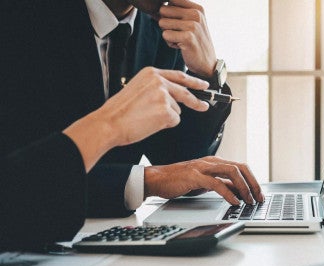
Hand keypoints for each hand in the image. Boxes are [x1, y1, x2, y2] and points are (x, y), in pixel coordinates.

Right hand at [63, 67, 209, 171]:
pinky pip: (174, 120)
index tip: (203, 84)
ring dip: (167, 117)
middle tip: (204, 106)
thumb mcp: (138, 89)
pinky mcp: (166, 111)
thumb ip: (155, 88)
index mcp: (151, 73)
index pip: (178, 76)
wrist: (110, 122)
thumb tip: (173, 98)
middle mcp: (159, 81)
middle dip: (196, 101)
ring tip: (147, 118)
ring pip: (177, 110)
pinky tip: (151, 123)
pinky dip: (165, 125)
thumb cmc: (120, 110)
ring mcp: (164, 95)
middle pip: (185, 92)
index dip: (193, 81)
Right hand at [144, 156, 264, 204]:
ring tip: (248, 201)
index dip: (253, 181)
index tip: (259, 194)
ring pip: (232, 172)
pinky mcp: (195, 176)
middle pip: (241, 168)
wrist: (156, 179)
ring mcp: (203, 167)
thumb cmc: (179, 181)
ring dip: (244, 187)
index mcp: (215, 163)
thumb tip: (239, 192)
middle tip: (258, 198)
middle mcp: (211, 162)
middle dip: (253, 183)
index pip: (241, 168)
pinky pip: (217, 183)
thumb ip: (222, 185)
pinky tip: (233, 202)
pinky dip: (228, 193)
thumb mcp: (205, 183)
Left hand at [158, 0, 216, 77]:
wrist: (207, 63)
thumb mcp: (191, 23)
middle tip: (178, 33)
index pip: (170, 1)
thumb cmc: (195, 42)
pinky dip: (170, 43)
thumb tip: (153, 11)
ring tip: (180, 40)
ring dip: (168, 34)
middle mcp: (196, 14)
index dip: (168, 13)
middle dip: (166, 23)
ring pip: (162, 22)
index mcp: (197, 8)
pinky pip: (165, 35)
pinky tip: (181, 47)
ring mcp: (193, 26)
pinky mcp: (188, 37)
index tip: (178, 24)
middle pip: (163, 10)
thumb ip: (176, 13)